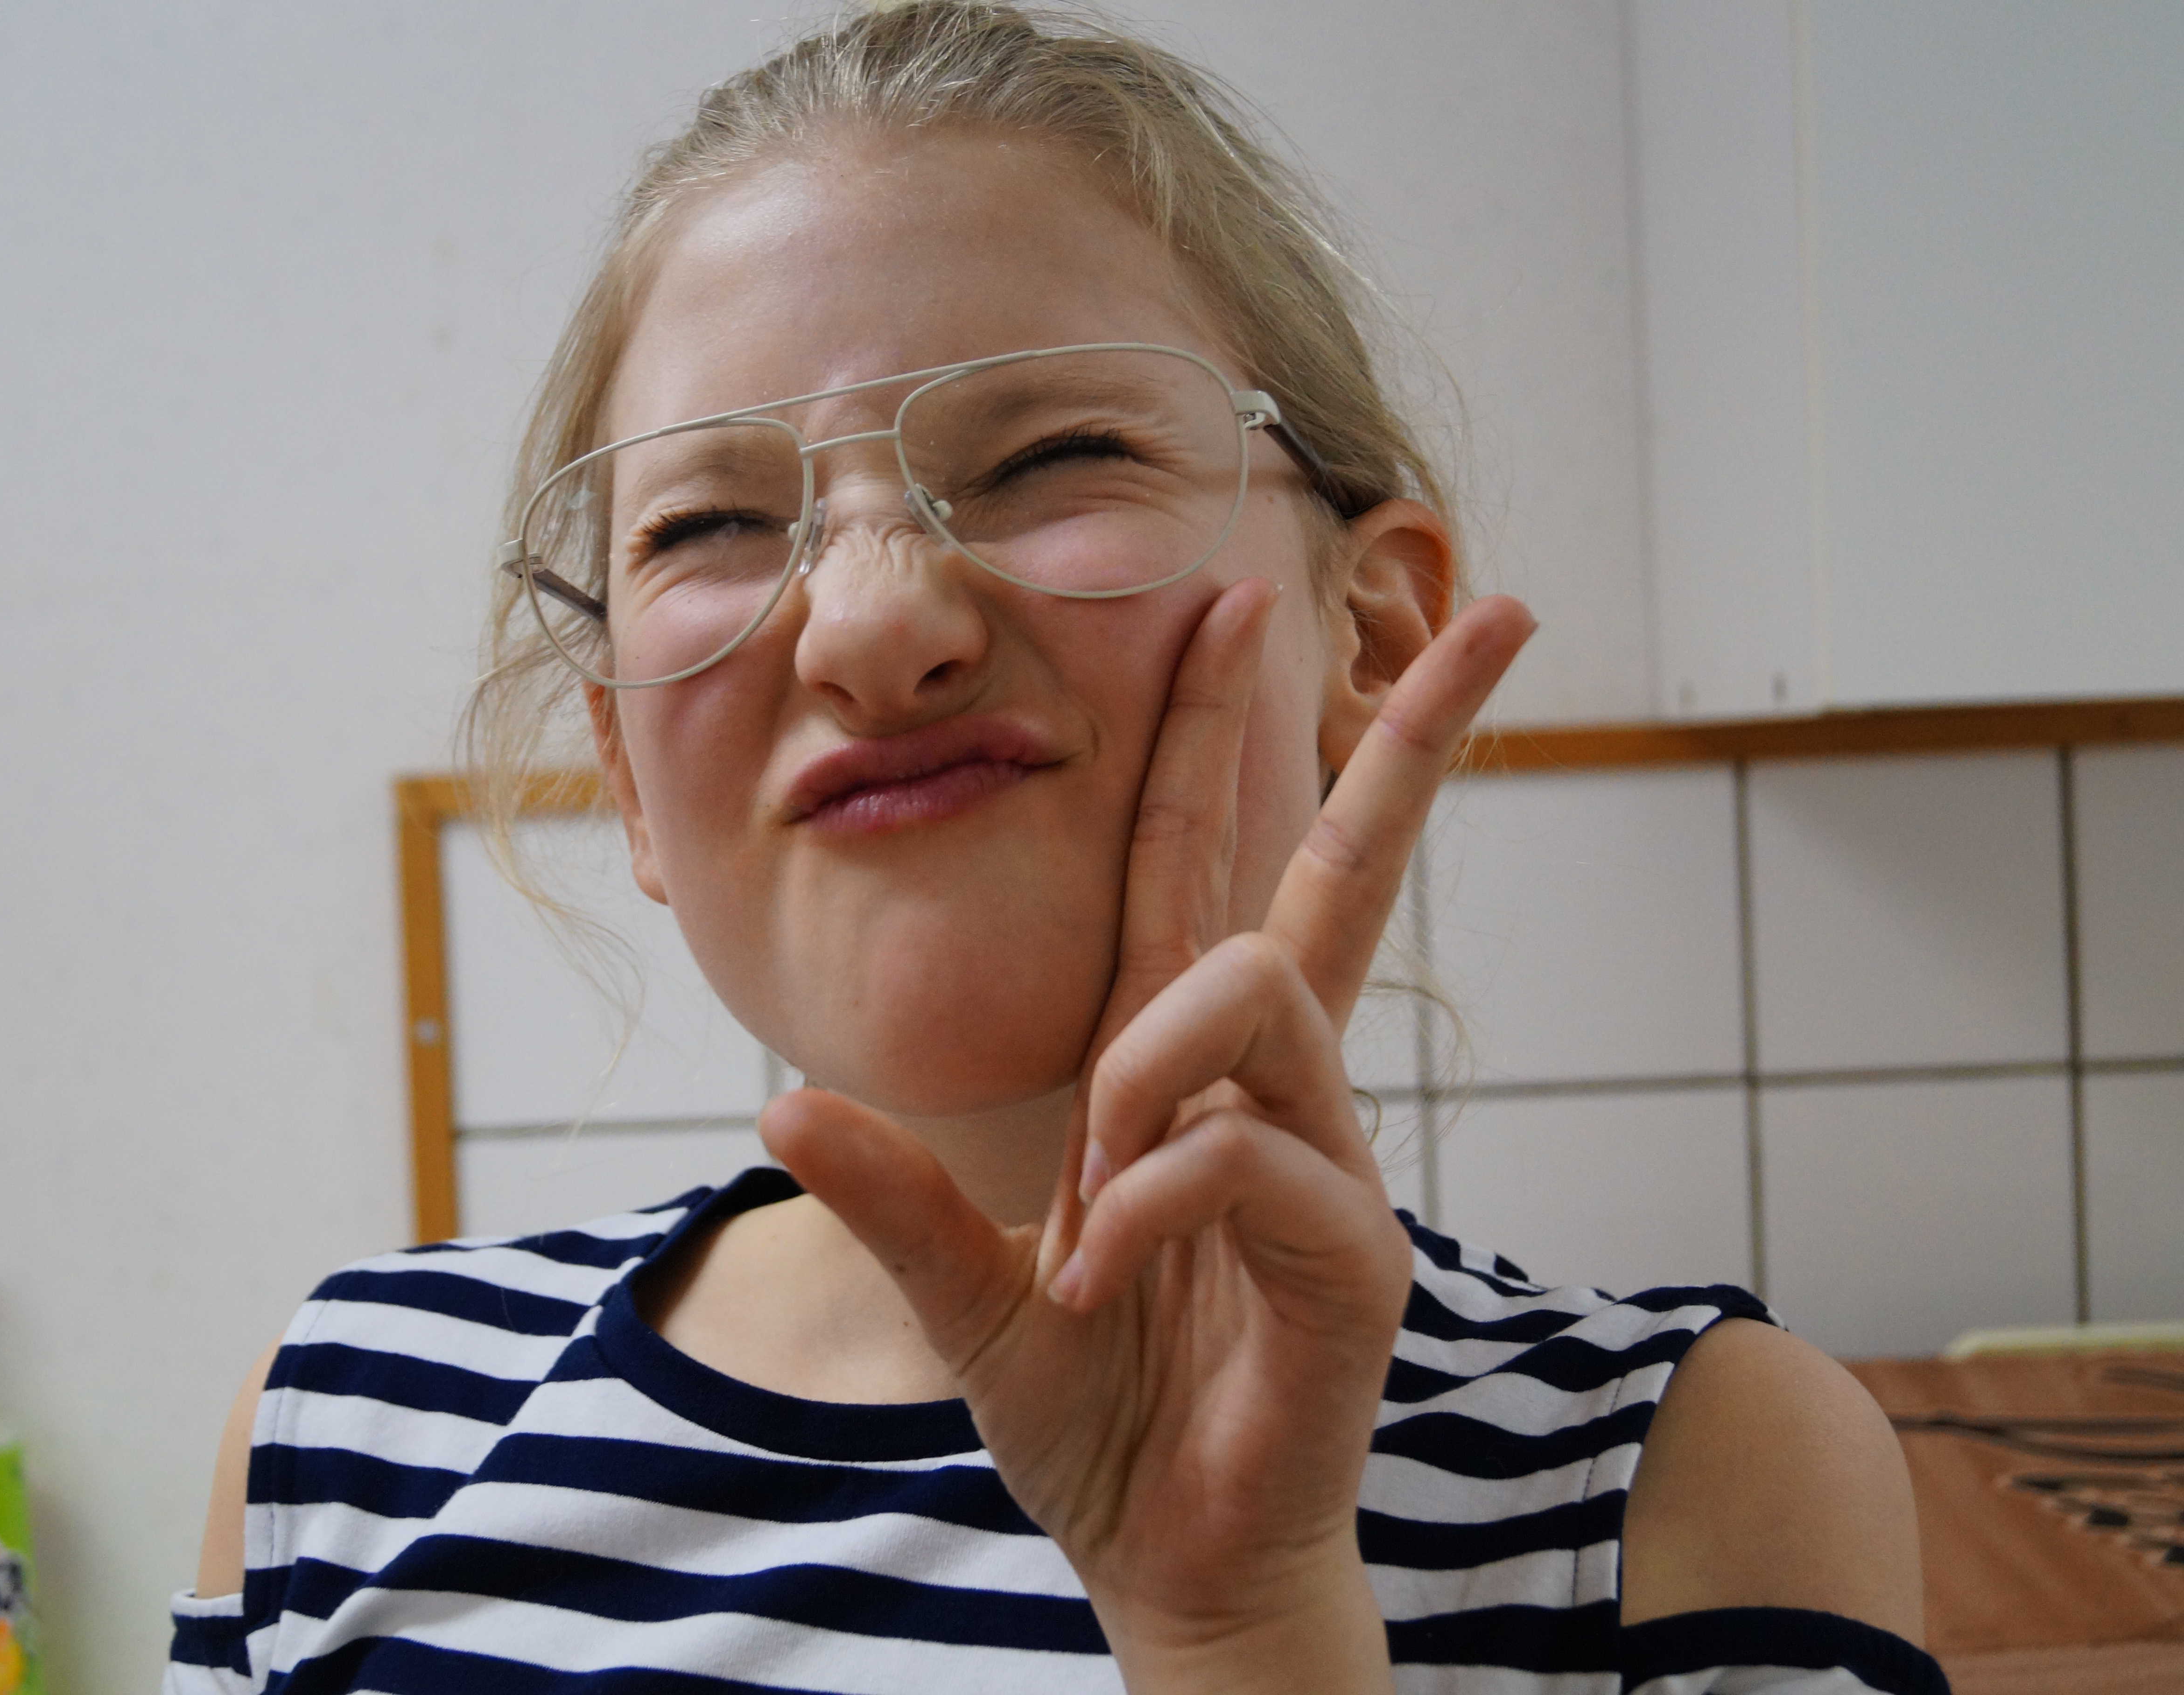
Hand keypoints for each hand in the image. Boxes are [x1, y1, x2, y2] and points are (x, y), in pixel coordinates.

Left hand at [760, 581, 1534, 1692]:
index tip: (1254, 604)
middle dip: (1413, 739)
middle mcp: (1277, 1094)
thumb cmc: (1094, 1414)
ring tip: (1093, 1218)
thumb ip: (893, 1197)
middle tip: (1503, 611)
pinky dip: (1152, 1200)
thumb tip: (781, 1103)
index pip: (1227, 870)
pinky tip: (1104, 1279)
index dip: (1241, 739)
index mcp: (1191, 1074)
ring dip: (1144, 1082)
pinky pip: (1242, 1156)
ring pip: (1251, 1000)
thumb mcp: (967, 1294)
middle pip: (1345, 875)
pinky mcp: (1353, 1256)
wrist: (1163, 1554)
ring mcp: (1330, 1167)